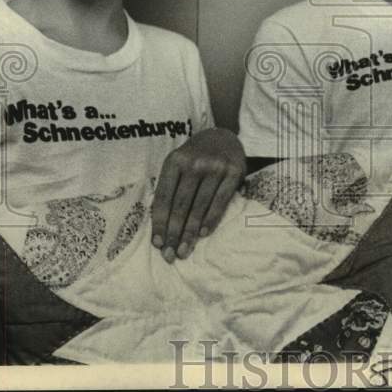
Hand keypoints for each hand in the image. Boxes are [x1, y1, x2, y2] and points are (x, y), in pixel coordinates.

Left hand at [151, 127, 245, 262]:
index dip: (160, 222)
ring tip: (184, 250)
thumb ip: (169, 186)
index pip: (164, 197)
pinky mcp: (234, 172)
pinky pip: (220, 202)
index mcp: (175, 160)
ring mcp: (216, 167)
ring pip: (199, 206)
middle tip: (169, 255)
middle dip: (174, 233)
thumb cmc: (195, 156)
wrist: (223, 136)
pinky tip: (202, 234)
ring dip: (190, 233)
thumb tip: (159, 223)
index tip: (157, 243)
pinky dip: (211, 220)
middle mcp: (195, 162)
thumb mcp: (178, 163)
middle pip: (181, 205)